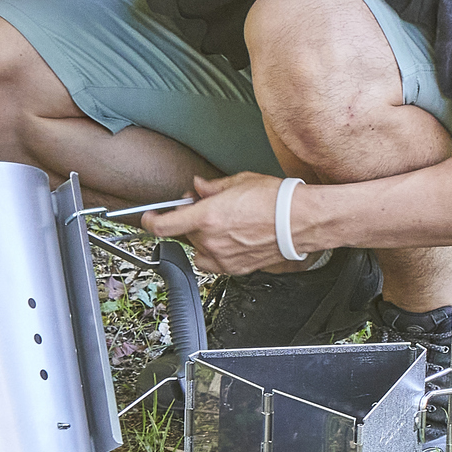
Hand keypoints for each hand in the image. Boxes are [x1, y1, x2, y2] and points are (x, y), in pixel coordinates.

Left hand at [142, 172, 293, 274]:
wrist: (300, 221)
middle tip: (205, 207)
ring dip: (201, 238)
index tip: (150, 217)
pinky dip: (214, 252)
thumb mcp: (239, 182)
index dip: (151, 221)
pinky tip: (228, 239)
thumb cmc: (276, 200)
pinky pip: (213, 262)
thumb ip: (212, 187)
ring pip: (197, 250)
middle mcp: (211, 241)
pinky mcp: (235, 268)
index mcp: (207, 217)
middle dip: (189, 219)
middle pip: (184, 233)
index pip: (163, 226)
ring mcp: (223, 257)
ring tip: (220, 225)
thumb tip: (198, 187)